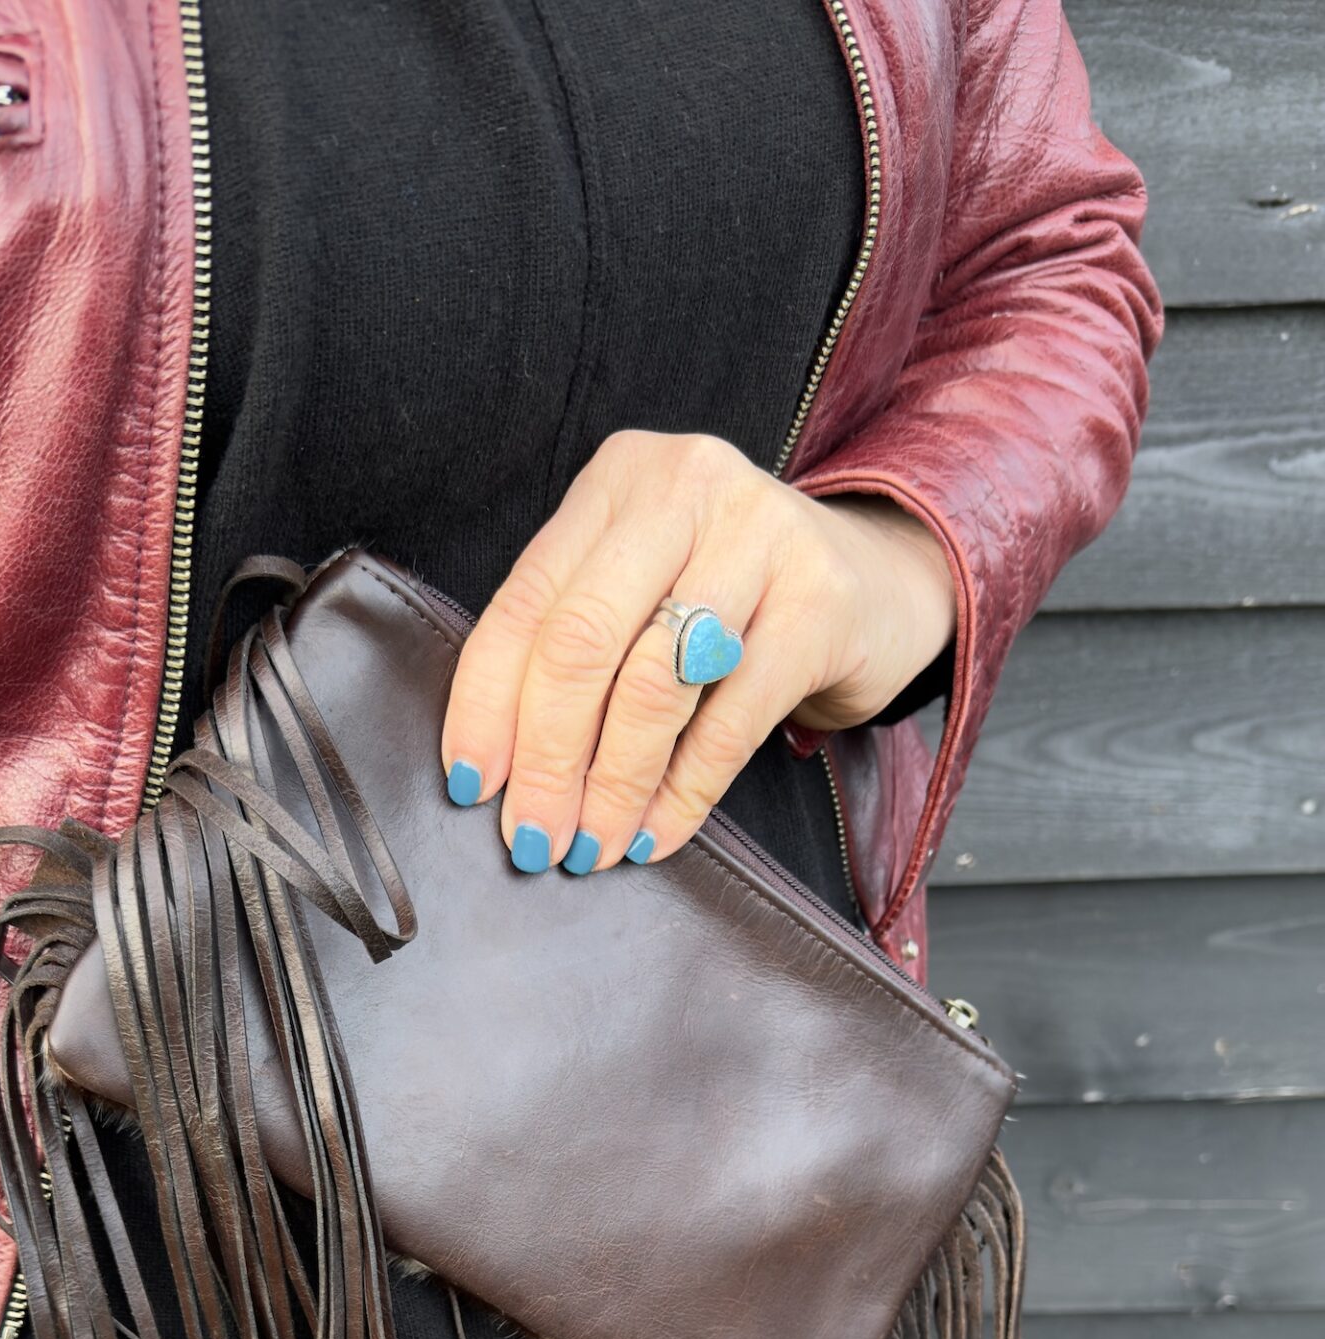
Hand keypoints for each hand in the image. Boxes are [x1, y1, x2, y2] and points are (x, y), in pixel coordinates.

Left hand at [440, 430, 955, 872]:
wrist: (881, 583)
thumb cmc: (738, 600)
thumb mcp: (648, 586)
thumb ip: (580, 638)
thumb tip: (499, 765)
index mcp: (620, 480)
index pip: (526, 601)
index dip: (487, 703)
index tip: (470, 786)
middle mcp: (684, 487)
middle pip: (581, 641)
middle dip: (546, 758)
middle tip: (534, 837)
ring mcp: (759, 536)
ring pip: (652, 684)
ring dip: (611, 785)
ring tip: (591, 846)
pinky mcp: (819, 602)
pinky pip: (729, 721)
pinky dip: (682, 794)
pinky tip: (655, 835)